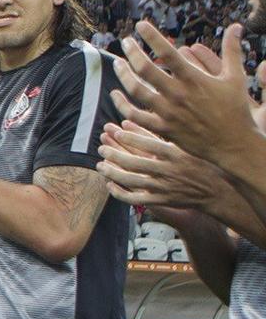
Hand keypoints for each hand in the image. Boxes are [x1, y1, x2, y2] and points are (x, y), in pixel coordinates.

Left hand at [99, 121, 233, 212]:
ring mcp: (163, 187)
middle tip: (101, 148)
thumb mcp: (190, 145)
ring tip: (100, 165)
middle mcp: (169, 171)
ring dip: (112, 173)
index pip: (150, 144)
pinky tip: (109, 185)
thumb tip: (144, 118)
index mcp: (177, 155)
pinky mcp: (161, 200)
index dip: (131, 137)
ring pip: (131, 180)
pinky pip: (135, 198)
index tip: (116, 130)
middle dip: (114, 155)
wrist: (218, 191)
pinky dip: (120, 193)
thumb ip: (168, 134)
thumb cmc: (203, 163)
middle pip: (135, 163)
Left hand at [112, 22, 261, 166]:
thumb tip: (236, 26)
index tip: (140, 25)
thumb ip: (232, 50)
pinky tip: (116, 94)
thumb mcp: (235, 78)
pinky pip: (135, 115)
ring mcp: (168, 112)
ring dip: (123, 75)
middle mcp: (178, 94)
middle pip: (146, 69)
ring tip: (118, 63)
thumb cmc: (235, 109)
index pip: (168, 53)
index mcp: (194, 80)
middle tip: (125, 41)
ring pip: (136, 91)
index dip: (152, 37)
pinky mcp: (162, 128)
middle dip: (132, 52)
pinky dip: (122, 105)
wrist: (232, 144)